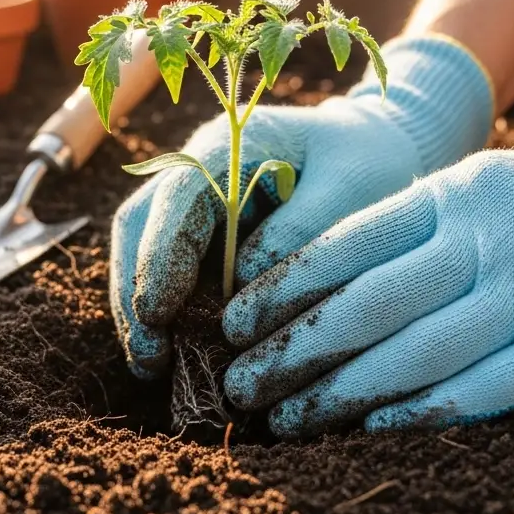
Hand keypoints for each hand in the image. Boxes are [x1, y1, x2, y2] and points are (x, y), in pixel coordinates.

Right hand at [110, 36, 493, 377]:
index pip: (177, 199)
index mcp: (228, 146)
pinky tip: (175, 356)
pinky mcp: (202, 233)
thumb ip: (299, 234)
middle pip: (140, 226)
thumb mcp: (350, 191)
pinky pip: (168, 270)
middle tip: (150, 358)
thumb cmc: (367, 164)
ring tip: (153, 367)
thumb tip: (240, 291)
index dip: (160, 257)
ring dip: (141, 309)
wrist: (377, 148)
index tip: (159, 316)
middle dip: (136, 293)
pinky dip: (167, 313)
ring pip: (142, 250)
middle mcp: (196, 170)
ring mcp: (194, 201)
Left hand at [223, 138, 513, 433]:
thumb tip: (301, 282)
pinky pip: (490, 387)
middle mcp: (484, 239)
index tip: (231, 325)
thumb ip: (400, 230)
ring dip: (344, 393)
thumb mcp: (465, 190)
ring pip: (420, 352)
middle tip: (239, 385)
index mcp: (448, 195)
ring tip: (286, 419)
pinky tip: (372, 431)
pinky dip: (427, 411)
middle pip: (372, 304)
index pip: (347, 245)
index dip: (282, 289)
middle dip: (295, 350)